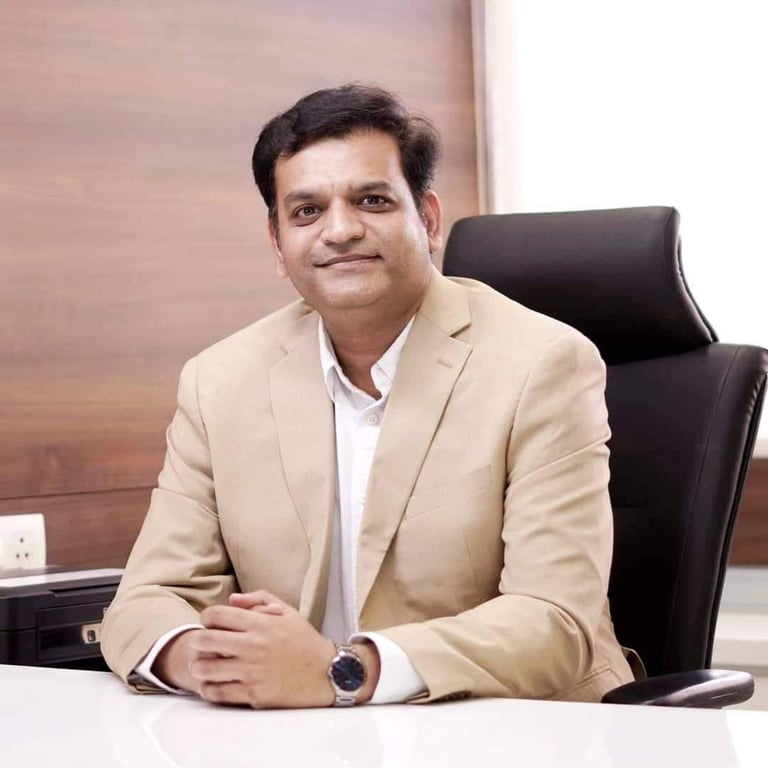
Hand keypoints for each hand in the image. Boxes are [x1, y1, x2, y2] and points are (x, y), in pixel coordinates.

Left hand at [188, 590, 337, 707]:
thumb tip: (231, 599)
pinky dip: (208, 689)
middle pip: (205, 640)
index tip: (210, 623)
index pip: (217, 615)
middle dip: (197, 640)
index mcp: (260, 623)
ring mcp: (252, 672)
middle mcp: (253, 646)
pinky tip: (211, 684)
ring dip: (199, 666)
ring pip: (206, 669)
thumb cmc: (304, 640)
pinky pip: (218, 693)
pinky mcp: (254, 694)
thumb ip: (259, 599)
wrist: (327, 672)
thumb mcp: (287, 611)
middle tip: (200, 644)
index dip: (207, 617)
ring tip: (202, 665)